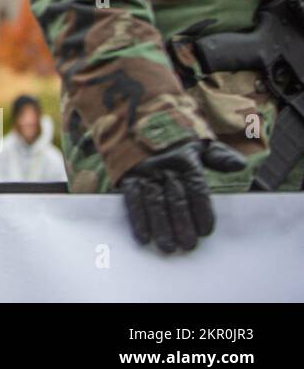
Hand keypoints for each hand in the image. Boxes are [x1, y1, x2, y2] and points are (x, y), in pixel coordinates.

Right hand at [119, 139, 245, 252]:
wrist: (137, 122)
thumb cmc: (173, 139)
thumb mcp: (198, 143)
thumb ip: (219, 157)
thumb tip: (239, 165)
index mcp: (186, 160)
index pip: (196, 188)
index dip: (201, 210)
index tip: (205, 230)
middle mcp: (165, 167)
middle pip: (175, 199)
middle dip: (182, 223)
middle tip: (188, 244)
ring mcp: (145, 173)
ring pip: (154, 202)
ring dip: (160, 226)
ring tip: (168, 246)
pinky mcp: (128, 177)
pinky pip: (132, 199)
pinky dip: (137, 218)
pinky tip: (144, 236)